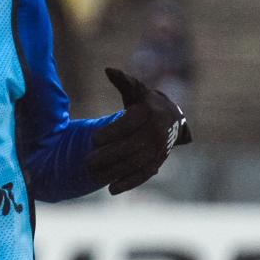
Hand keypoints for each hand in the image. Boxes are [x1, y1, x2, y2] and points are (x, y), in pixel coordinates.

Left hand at [86, 68, 191, 194]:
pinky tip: (112, 189)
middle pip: (130, 146)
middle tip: (86, 161)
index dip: (111, 133)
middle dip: (107, 156)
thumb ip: (123, 81)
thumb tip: (108, 70)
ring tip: (93, 175)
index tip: (92, 139)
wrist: (173, 118)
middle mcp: (156, 131)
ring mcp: (159, 148)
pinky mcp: (159, 161)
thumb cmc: (147, 102)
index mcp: (149, 112)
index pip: (129, 124)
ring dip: (114, 171)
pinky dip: (129, 183)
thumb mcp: (136, 89)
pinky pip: (144, 174)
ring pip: (135, 162)